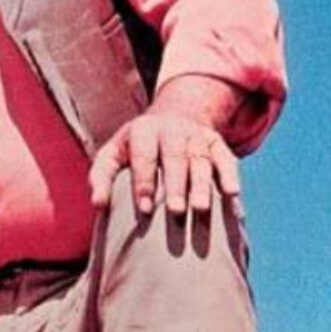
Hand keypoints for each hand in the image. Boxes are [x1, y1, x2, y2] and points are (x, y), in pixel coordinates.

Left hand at [89, 112, 240, 218]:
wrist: (171, 120)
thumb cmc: (134, 149)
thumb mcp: (113, 155)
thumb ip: (101, 178)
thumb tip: (98, 205)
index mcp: (143, 130)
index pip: (143, 155)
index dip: (144, 181)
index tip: (145, 209)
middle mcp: (172, 129)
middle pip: (175, 157)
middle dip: (175, 185)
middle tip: (175, 211)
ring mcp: (196, 135)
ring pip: (201, 159)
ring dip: (202, 185)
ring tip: (201, 210)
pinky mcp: (216, 142)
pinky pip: (226, 159)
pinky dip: (229, 176)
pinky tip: (232, 196)